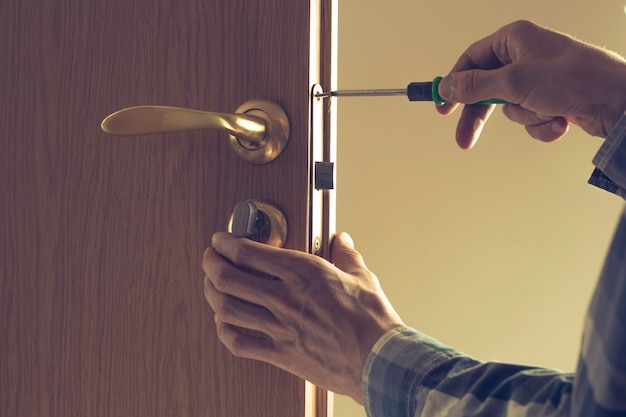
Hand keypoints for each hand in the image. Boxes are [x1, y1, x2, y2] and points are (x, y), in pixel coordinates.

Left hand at [202, 232, 404, 403]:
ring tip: (209, 286)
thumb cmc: (371, 320)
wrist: (378, 359)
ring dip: (211, 294)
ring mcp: (279, 326)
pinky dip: (224, 330)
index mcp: (302, 272)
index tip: (220, 240)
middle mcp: (284, 297)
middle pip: (228, 278)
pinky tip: (223, 322)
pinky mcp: (280, 353)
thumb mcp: (362, 277)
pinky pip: (238, 342)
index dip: (225, 244)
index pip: (248, 252)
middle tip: (209, 258)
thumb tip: (342, 240)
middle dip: (211, 264)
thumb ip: (346, 255)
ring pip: (227, 308)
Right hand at [436, 20, 625, 148]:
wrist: (617, 101)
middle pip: (486, 89)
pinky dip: (543, 125)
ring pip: (511, 108)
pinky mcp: (552, 99)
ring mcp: (539, 79)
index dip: (454, 83)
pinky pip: (531, 118)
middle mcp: (525, 56)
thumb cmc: (573, 79)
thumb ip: (474, 86)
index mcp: (514, 40)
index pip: (471, 60)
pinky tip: (560, 122)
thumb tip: (448, 87)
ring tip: (546, 112)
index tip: (442, 106)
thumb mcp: (513, 82)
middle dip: (481, 116)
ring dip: (527, 117)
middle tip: (465, 139)